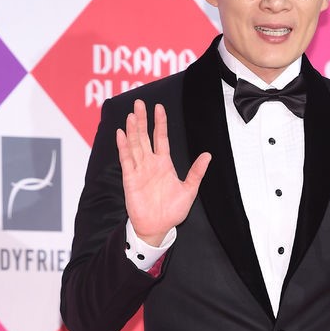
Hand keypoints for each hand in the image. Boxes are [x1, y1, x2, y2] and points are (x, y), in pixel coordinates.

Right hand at [116, 99, 210, 245]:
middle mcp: (150, 164)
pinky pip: (126, 159)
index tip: (159, 107)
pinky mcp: (130, 178)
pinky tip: (121, 133)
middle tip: (139, 102)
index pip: (161, 138)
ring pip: (135, 145)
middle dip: (143, 120)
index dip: (160, 123)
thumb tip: (207, 155)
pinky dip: (123, 146)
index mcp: (164, 164)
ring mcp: (139, 170)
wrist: (158, 227)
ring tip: (132, 114)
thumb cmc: (172, 211)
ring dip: (133, 129)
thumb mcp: (189, 190)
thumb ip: (196, 172)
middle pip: (145, 137)